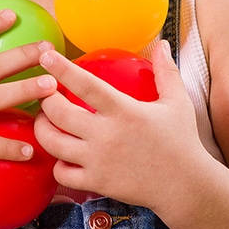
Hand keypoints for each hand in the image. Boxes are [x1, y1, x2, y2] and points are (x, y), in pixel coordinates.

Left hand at [33, 42, 207, 210]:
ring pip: (53, 143)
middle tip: (44, 93)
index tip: (46, 57)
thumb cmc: (181, 141)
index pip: (86, 85)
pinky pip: (61, 174)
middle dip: (44, 99)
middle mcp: (107, 135)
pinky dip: (57, 163)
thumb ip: (165, 71)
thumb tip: (161, 43)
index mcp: (124, 111)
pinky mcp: (96, 182)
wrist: (185, 186)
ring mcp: (99, 161)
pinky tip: (62, 155)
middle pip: (59, 113)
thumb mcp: (177, 102)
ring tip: (46, 121)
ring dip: (42, 129)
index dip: (62, 69)